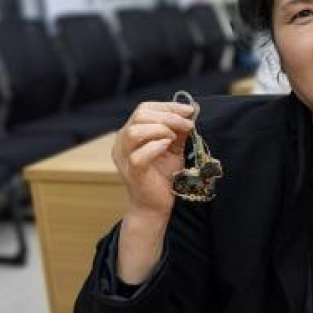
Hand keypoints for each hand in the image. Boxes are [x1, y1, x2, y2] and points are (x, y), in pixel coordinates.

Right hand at [112, 100, 195, 219]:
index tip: (189, 110)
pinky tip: (167, 146)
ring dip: (160, 129)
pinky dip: (155, 147)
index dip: (167, 106)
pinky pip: (138, 156)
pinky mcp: (132, 172)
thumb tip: (190, 114)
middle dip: (168, 116)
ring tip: (175, 138)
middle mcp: (122, 143)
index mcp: (130, 133)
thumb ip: (178, 131)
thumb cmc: (162, 176)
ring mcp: (124, 158)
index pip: (144, 109)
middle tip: (187, 124)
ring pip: (135, 132)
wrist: (155, 205)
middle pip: (139, 116)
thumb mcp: (173, 148)